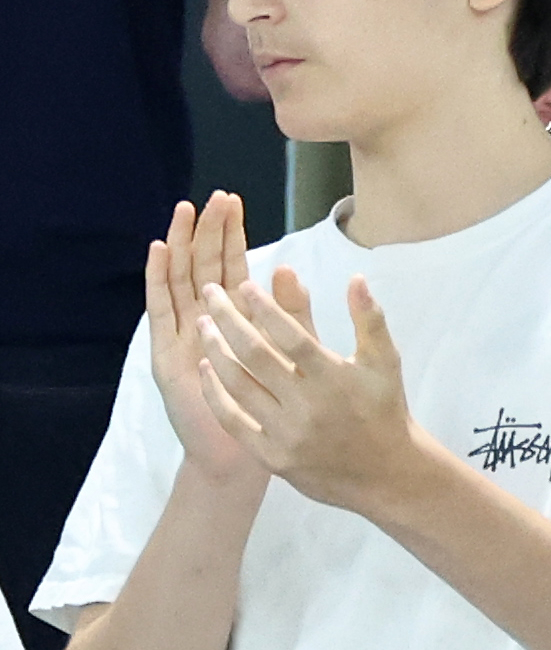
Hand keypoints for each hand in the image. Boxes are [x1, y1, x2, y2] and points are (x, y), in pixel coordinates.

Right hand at [144, 195, 265, 489]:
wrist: (244, 453)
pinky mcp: (166, 354)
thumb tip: (291, 265)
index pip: (231, 266)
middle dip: (207, 231)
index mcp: (235, 319)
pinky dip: (159, 279)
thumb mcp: (291, 349)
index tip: (234, 200)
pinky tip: (160, 251)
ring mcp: (182, 336)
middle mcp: (204, 322)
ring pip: (180, 281)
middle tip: (213, 196)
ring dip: (182, 246)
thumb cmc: (272, 403)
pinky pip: (160, 310)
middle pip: (203, 267)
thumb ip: (292, 310)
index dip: (231, 234)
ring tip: (185, 212)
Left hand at [196, 271, 426, 517]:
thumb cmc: (383, 408)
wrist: (384, 473)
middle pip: (256, 355)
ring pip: (239, 385)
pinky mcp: (271, 456)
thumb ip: (369, 319)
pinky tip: (206, 369)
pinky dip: (216, 393)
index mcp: (334, 377)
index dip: (265, 307)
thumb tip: (356, 279)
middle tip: (210, 294)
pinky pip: (234, 420)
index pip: (292, 335)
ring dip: (216, 351)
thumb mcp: (385, 360)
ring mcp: (286, 433)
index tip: (244, 284)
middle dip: (228, 320)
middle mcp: (307, 404)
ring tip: (203, 325)